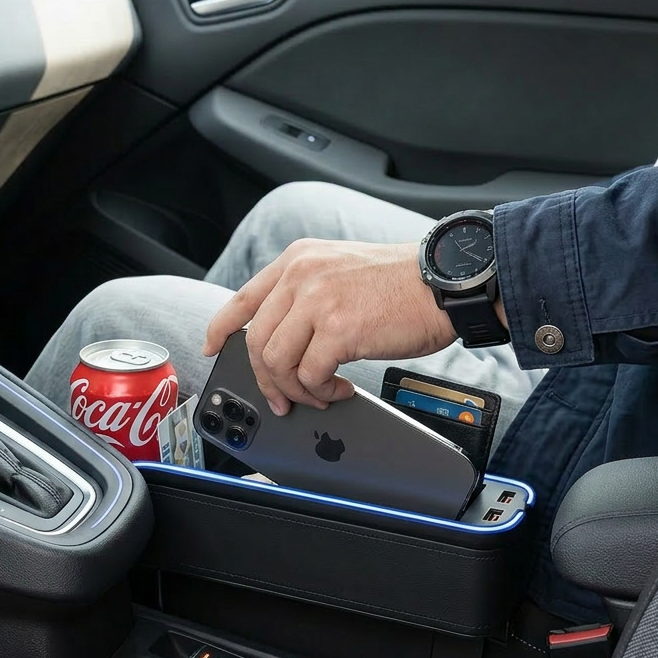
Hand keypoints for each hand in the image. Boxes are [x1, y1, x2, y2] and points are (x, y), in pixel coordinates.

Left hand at [203, 239, 461, 415]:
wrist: (446, 283)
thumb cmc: (402, 284)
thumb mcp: (341, 271)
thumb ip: (308, 296)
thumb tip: (285, 341)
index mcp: (298, 260)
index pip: (243, 298)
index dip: (220, 328)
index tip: (211, 347)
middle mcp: (301, 275)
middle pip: (256, 341)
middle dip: (266, 379)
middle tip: (285, 398)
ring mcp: (317, 301)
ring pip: (277, 363)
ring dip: (298, 389)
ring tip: (322, 393)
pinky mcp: (338, 329)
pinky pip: (309, 376)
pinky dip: (321, 392)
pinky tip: (341, 389)